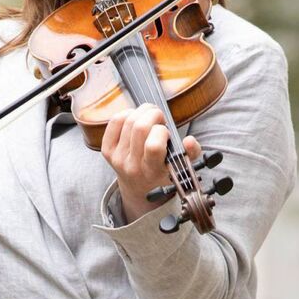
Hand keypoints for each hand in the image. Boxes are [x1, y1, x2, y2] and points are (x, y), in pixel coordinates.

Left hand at [100, 103, 201, 220]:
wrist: (138, 186)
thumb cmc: (163, 171)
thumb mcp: (181, 166)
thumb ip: (191, 153)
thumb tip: (189, 140)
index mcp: (152, 171)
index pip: (153, 146)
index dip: (162, 131)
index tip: (166, 132)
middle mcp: (132, 166)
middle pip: (139, 127)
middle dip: (153, 114)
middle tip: (160, 117)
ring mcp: (117, 158)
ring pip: (128, 120)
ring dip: (142, 111)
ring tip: (150, 117)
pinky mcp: (107, 150)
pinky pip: (115, 121)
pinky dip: (128, 113)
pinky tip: (136, 118)